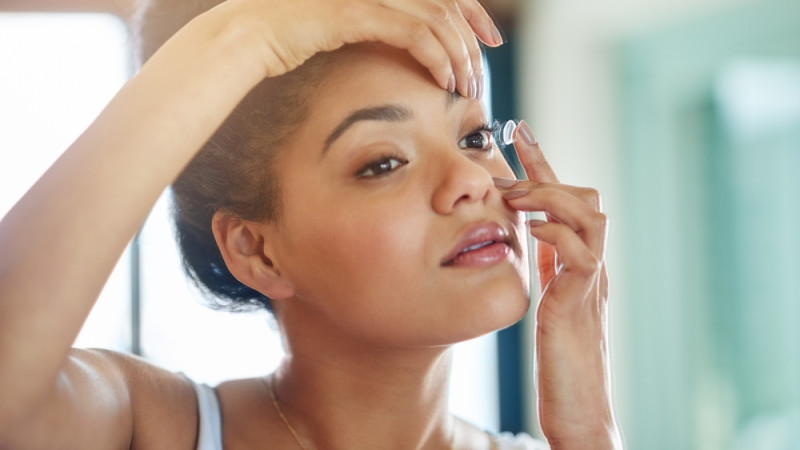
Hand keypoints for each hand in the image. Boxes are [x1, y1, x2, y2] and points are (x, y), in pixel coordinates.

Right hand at [202, 0, 502, 96]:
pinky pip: (415, 35)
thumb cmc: (289, 36)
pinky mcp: (358, 12)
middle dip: (475, 37)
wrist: (248, 34)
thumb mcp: (342, 25)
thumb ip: (376, 26)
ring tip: (466, 88)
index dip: (472, 12)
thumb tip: (405, 44)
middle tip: (484, 69)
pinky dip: (437, 59)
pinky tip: (443, 83)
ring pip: (438, 20)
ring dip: (459, 57)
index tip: (488, 39)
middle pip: (448, 2)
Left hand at [494, 121, 620, 448]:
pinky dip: (555, 233)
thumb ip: (544, 269)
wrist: (580, 406)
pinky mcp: (581, 302)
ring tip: (515, 196)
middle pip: (586, 197)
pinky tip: (530, 231)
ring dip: (549, 197)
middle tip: (509, 157)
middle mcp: (590, 264)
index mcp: (576, 262)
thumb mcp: (546, 301)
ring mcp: (591, 281)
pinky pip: (579, 252)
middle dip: (545, 171)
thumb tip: (522, 236)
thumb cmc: (559, 359)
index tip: (516, 130)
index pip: (562, 202)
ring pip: (590, 214)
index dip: (541, 163)